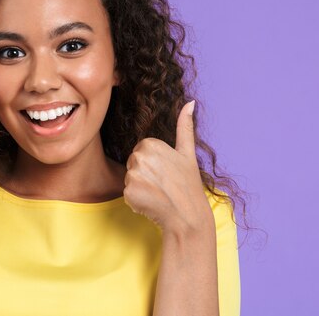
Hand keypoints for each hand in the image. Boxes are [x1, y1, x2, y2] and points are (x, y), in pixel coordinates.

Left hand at [122, 101, 212, 233]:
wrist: (187, 215)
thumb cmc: (188, 184)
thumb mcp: (187, 153)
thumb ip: (185, 126)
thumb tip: (190, 102)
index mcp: (151, 144)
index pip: (141, 151)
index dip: (153, 163)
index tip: (166, 172)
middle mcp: (140, 157)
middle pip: (133, 164)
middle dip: (145, 174)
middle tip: (163, 184)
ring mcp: (133, 175)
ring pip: (130, 179)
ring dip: (141, 187)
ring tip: (159, 193)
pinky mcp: (128, 193)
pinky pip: (127, 194)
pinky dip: (137, 200)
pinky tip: (152, 203)